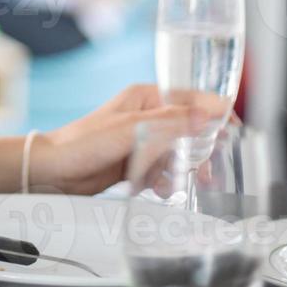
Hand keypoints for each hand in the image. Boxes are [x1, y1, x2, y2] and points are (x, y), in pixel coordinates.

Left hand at [29, 84, 219, 194]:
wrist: (54, 171)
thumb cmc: (82, 143)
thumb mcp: (130, 129)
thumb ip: (169, 122)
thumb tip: (207, 113)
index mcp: (145, 98)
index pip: (190, 99)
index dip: (214, 112)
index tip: (232, 128)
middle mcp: (146, 116)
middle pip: (188, 129)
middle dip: (200, 149)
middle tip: (210, 167)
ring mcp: (141, 140)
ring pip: (178, 152)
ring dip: (183, 168)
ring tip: (184, 181)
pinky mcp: (136, 162)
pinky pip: (163, 169)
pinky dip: (166, 179)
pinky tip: (160, 188)